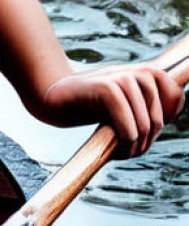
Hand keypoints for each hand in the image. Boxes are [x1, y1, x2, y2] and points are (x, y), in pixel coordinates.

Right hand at [40, 62, 184, 157]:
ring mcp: (122, 78)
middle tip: (130, 152)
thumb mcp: (120, 101)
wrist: (50, 96)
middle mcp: (138, 72)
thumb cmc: (86, 103)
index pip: (176, 97)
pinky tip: (114, 151)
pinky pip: (128, 126)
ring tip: (121, 154)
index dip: (166, 121)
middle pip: (158, 118)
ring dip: (135, 146)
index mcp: (145, 72)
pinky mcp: (108, 89)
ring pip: (144, 124)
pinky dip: (125, 143)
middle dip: (146, 141)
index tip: (145, 136)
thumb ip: (143, 104)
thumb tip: (162, 122)